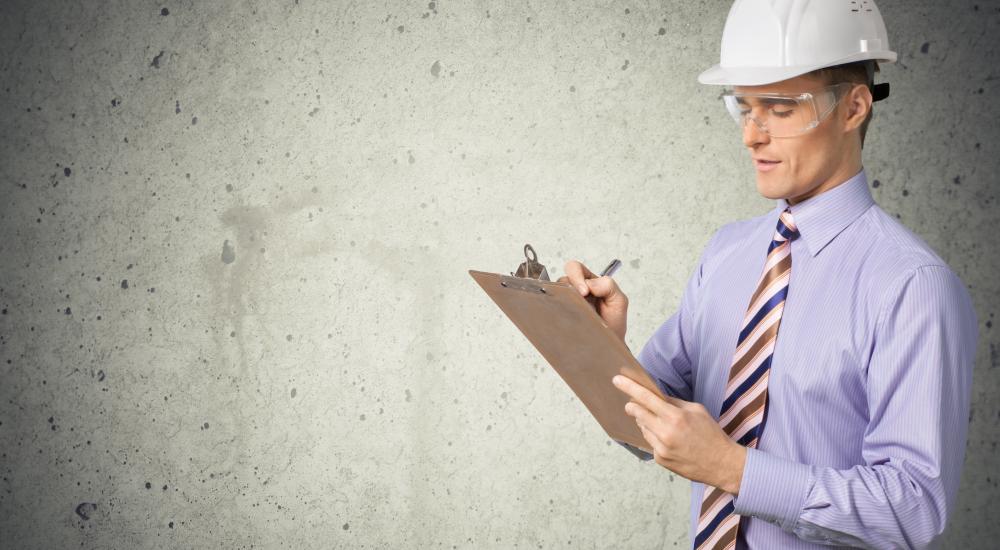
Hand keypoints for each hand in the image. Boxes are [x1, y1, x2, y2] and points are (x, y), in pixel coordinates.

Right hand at [558, 260, 627, 341]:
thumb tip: (590, 284)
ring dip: (564, 301)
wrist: (608, 347)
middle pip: (562, 278)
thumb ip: (609, 286)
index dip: (577, 276)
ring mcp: (565, 303)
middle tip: (578, 301)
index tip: (585, 292)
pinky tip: (566, 319)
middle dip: (569, 287)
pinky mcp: (558, 315)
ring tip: (576, 314)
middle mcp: (574, 290)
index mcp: (588, 282)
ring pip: (554, 293)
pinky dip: (555, 311)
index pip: (575, 268)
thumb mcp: (619, 301)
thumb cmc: (613, 324)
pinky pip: (550, 308)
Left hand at [612, 374, 745, 494]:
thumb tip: (655, 396)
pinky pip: (650, 442)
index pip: (646, 398)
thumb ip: (674, 403)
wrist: (721, 464)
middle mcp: (665, 433)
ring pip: (642, 428)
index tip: (617, 380)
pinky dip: (655, 437)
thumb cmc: (711, 434)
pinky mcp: (660, 459)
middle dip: (632, 406)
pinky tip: (670, 440)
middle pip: (637, 413)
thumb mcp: (697, 410)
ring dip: (646, 423)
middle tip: (631, 404)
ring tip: (663, 425)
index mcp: (676, 417)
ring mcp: (661, 448)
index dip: (629, 387)